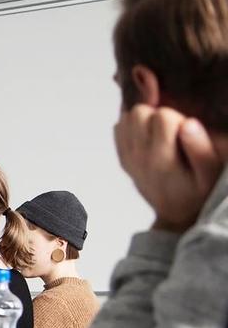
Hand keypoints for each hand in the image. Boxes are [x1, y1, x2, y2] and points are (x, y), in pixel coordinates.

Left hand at [114, 105, 223, 232]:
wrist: (176, 214)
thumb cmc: (198, 192)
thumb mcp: (210, 174)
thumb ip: (201, 148)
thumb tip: (189, 123)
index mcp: (161, 159)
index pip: (162, 115)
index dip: (177, 117)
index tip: (186, 132)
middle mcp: (139, 156)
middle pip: (139, 112)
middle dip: (157, 115)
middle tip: (172, 132)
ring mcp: (128, 157)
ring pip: (127, 117)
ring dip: (144, 119)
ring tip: (160, 132)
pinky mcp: (123, 158)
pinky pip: (119, 128)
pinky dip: (131, 126)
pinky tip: (147, 136)